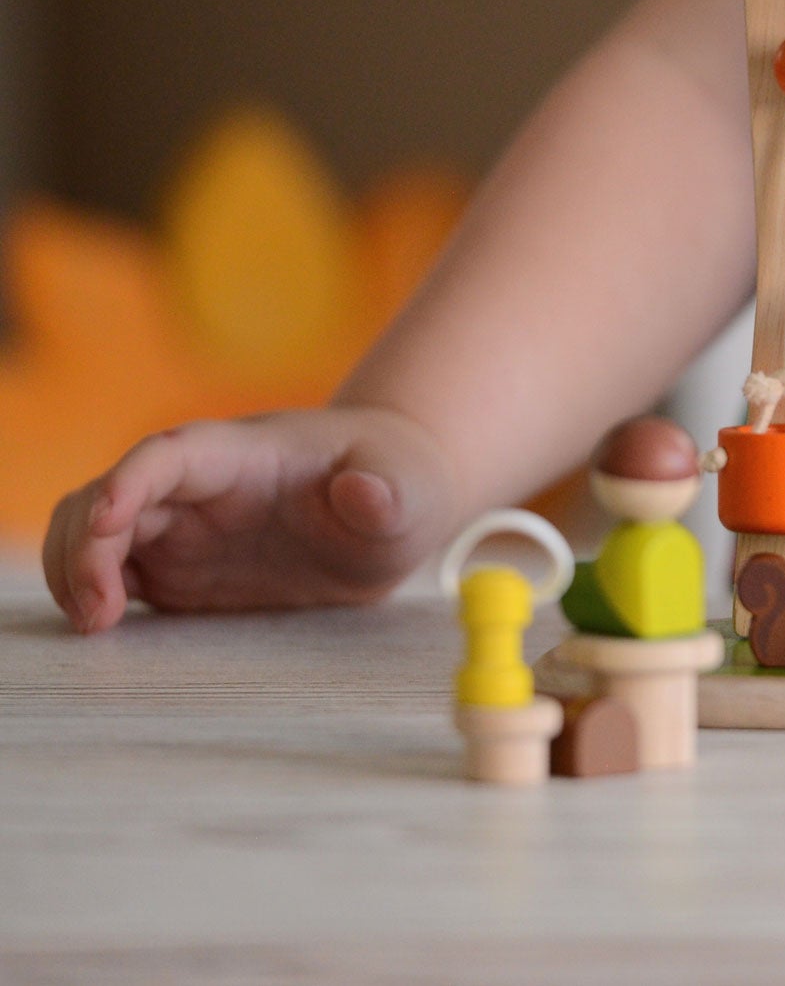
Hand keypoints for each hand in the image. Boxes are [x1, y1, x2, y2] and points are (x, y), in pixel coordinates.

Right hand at [42, 406, 455, 633]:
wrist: (395, 502)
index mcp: (245, 454)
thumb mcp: (410, 489)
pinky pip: (111, 573)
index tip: (105, 522)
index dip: (128, 482)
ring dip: (75, 571)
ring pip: (92, 532)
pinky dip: (91, 594)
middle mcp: (198, 487)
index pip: (168, 454)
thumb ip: (387, 491)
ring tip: (96, 626)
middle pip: (107, 496)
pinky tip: (106, 629)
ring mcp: (183, 527)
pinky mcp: (179, 568)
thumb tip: (362, 492)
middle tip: (100, 614)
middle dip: (83, 547)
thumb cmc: (401, 482)